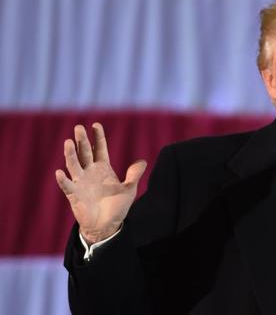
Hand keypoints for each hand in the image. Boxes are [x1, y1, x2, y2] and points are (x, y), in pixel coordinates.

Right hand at [55, 123, 146, 244]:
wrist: (106, 225)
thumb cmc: (117, 206)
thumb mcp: (129, 189)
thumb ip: (134, 175)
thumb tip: (142, 161)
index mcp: (103, 168)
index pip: (99, 148)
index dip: (98, 137)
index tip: (96, 124)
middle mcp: (90, 172)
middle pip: (85, 152)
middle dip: (82, 140)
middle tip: (79, 127)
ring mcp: (81, 182)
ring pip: (74, 165)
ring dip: (71, 154)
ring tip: (68, 142)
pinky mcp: (74, 195)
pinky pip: (67, 186)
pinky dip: (63, 180)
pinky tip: (60, 173)